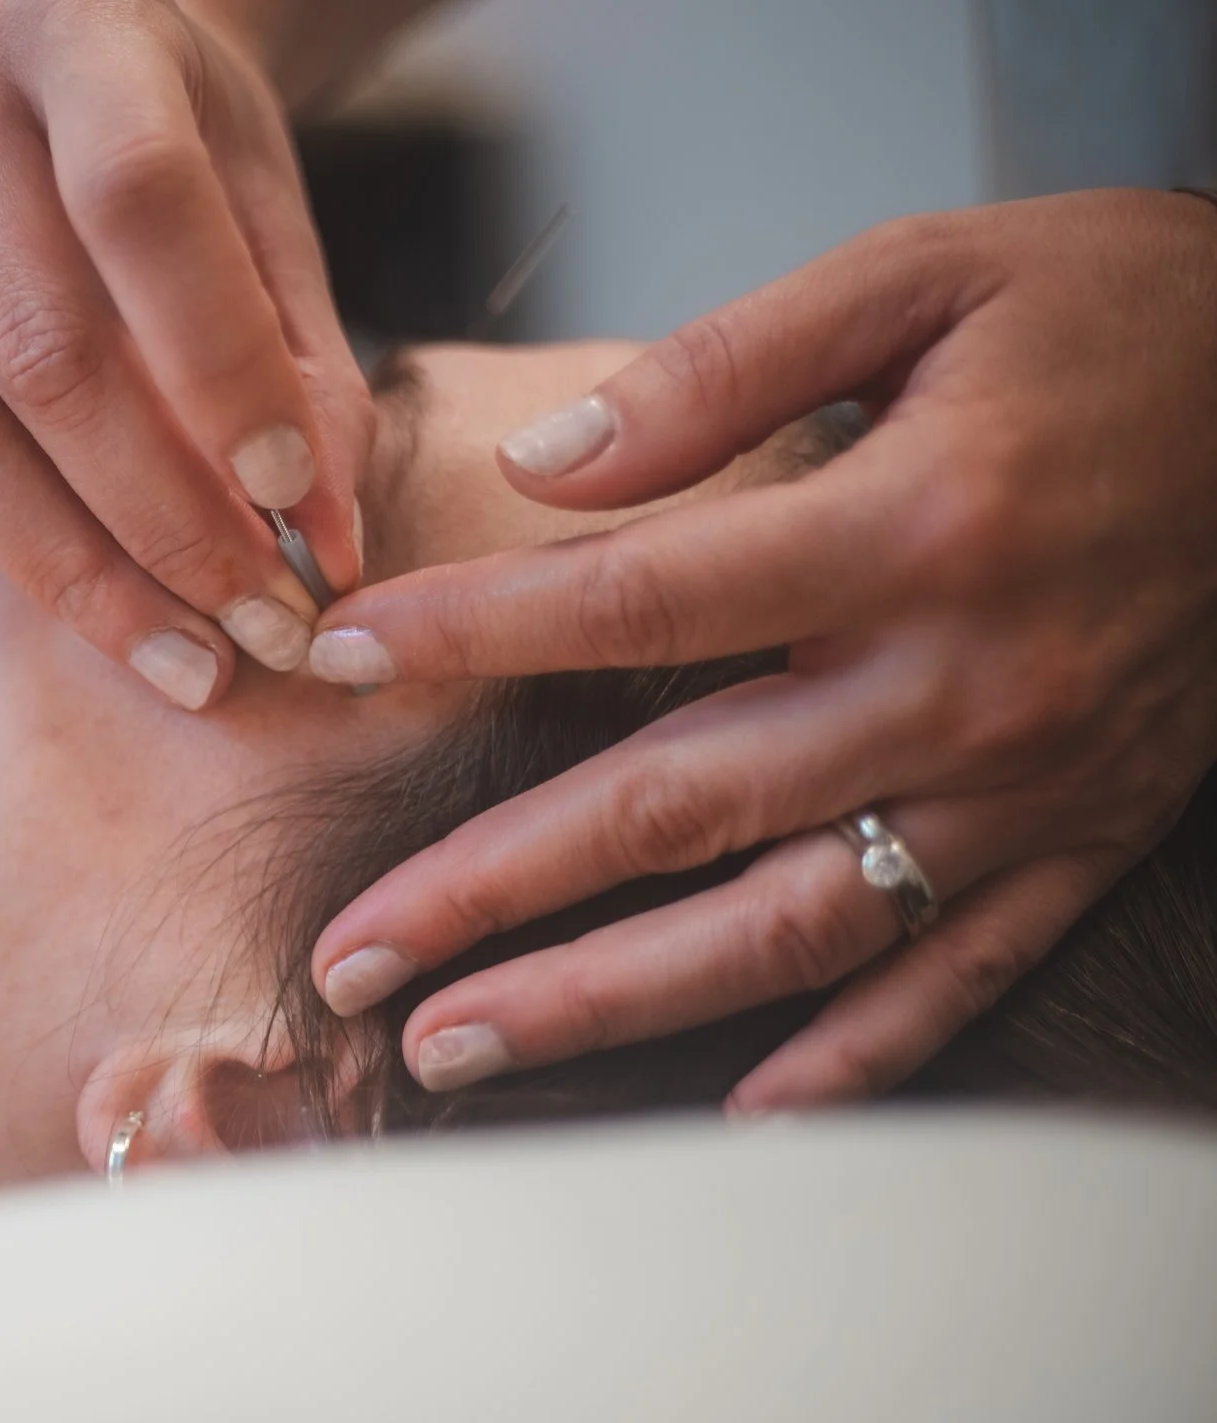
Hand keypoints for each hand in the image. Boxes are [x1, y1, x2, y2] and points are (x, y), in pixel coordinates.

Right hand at [0, 0, 388, 708]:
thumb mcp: (259, 181)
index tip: (303, 522)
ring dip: (51, 562)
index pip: (141, 212)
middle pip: (36, 350)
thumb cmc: (170, 119)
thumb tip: (319, 531)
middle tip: (255, 634)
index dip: (228, 377)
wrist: (54, 22)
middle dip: (160, 518)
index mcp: (73, 22)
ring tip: (165, 657)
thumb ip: (294, 338)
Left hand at [305, 188, 1216, 1108]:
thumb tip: (543, 464)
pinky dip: (852, 1061)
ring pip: (787, 925)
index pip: (636, 604)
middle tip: (347, 958)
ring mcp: (1027, 784)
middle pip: (679, 807)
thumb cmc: (1120, 317)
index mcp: (910, 529)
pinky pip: (960, 978)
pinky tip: (737, 1114)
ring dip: (613, 1002)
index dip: (468, 636)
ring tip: (459, 1049)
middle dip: (492, 894)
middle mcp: (961, 682)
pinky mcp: (1087, 838)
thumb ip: (725, 364)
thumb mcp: (928, 272)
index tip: (338, 659)